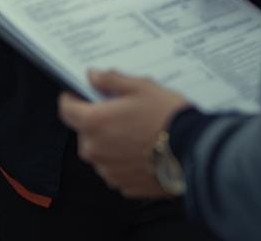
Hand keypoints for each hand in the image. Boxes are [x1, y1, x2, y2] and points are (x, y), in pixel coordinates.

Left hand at [58, 70, 189, 198]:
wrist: (194, 151)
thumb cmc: (168, 117)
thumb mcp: (140, 87)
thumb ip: (110, 80)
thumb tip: (93, 76)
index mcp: (94, 123)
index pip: (66, 110)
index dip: (71, 99)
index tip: (78, 95)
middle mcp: (96, 150)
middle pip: (85, 132)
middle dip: (98, 122)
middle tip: (122, 112)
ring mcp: (109, 171)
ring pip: (101, 152)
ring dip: (111, 142)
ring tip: (137, 132)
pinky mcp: (124, 185)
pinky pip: (116, 169)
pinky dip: (124, 160)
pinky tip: (143, 150)